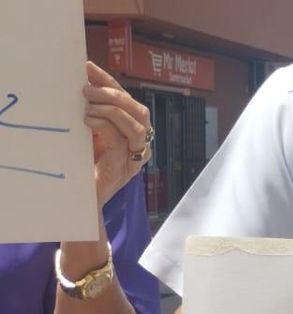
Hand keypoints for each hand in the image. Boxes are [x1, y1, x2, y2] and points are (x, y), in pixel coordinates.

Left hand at [83, 62, 152, 207]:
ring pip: (138, 125)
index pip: (129, 102)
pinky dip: (104, 125)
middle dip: (115, 94)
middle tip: (88, 89)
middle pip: (140, 111)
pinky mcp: (124, 167)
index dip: (110, 82)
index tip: (89, 67)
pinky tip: (88, 120)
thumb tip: (85, 84)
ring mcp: (135, 157)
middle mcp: (141, 144)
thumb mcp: (92, 133)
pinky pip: (120, 140)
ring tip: (89, 103)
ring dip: (113, 109)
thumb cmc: (88, 165)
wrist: (83, 198)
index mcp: (134, 133)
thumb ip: (95, 113)